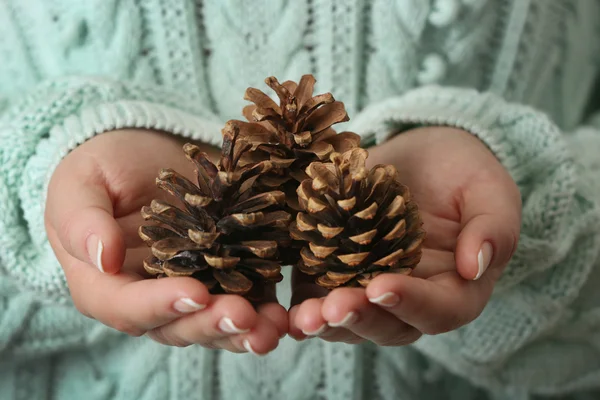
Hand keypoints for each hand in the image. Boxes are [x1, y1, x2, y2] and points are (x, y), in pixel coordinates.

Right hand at [45, 129, 286, 353]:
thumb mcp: (79, 183)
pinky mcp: (226, 274)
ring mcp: (191, 287)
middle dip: (211, 324)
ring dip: (243, 330)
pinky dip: (265, 310)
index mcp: (106, 284)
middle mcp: (149, 297)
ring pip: (213, 322)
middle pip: (177, 325)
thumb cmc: (103, 168)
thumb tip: (105, 258)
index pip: (127, 307)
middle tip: (243, 316)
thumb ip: (82, 220)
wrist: (144, 155)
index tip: (194, 292)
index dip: (159, 305)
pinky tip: (285, 314)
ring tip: (271, 327)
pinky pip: (246, 299)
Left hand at [288, 127, 520, 344]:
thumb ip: (493, 227)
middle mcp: (411, 296)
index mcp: (455, 286)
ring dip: (325, 321)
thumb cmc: (462, 172)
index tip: (383, 286)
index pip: (440, 310)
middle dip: (359, 318)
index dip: (413, 304)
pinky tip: (284, 308)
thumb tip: (475, 265)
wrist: (421, 154)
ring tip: (303, 317)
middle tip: (331, 308)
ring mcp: (369, 284)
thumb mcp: (489, 190)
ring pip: (350, 318)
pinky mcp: (335, 268)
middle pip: (389, 324)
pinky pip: (318, 294)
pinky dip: (302, 304)